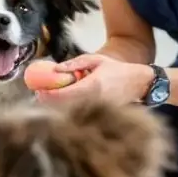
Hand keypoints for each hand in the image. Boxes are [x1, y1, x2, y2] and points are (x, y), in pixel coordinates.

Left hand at [34, 54, 152, 105]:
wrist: (139, 83)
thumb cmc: (117, 70)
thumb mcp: (96, 60)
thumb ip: (75, 64)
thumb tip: (55, 69)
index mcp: (91, 86)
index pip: (63, 95)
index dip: (48, 95)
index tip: (38, 91)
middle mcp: (93, 101)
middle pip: (63, 107)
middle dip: (49, 102)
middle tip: (39, 95)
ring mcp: (97, 110)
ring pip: (70, 112)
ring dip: (58, 106)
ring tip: (50, 97)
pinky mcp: (100, 115)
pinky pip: (80, 114)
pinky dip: (69, 110)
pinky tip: (66, 102)